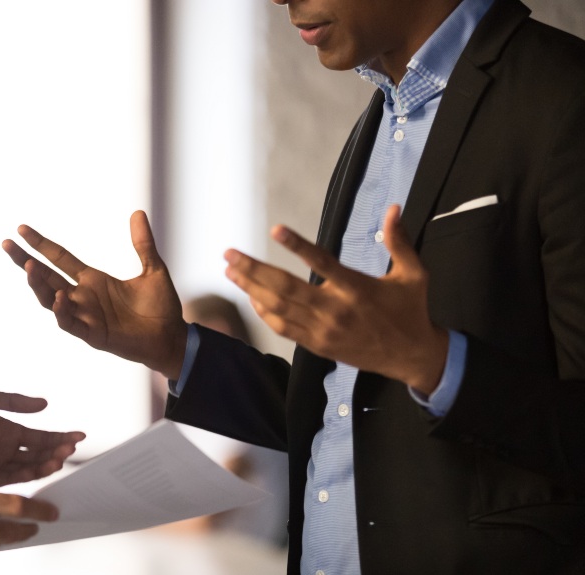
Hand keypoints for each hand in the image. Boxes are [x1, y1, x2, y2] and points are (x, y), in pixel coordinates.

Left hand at [0, 386, 85, 486]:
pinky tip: (37, 474)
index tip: (78, 436)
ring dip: (44, 465)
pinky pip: (7, 480)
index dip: (59, 436)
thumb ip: (11, 402)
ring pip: (26, 469)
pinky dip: (24, 479)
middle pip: (37, 454)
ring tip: (58, 460)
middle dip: (56, 452)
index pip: (39, 436)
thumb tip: (43, 403)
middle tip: (70, 450)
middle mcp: (2, 448)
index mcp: (4, 428)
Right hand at [1, 210, 188, 378]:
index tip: (21, 229)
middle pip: (46, 277)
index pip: (59, 258)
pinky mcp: (93, 335)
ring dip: (39, 285)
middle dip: (25, 261)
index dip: (41, 244)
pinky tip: (61, 296)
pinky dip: (63, 312)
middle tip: (6, 244)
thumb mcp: (152, 269)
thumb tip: (137, 212)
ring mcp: (85, 316)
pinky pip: (70, 324)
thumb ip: (142, 243)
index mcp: (93, 280)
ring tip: (29, 267)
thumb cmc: (160, 307)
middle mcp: (83, 297)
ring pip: (51, 300)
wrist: (172, 338)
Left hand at [223, 205, 448, 394]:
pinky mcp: (317, 345)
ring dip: (251, 288)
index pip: (323, 263)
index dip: (298, 246)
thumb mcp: (414, 274)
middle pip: (287, 288)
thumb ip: (400, 241)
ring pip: (279, 308)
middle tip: (230, 253)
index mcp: (358, 289)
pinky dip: (264, 312)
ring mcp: (323, 330)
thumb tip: (395, 208)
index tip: (275, 229)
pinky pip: (283, 328)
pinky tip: (251, 296)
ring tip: (231, 270)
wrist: (412, 357)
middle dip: (254, 269)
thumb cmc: (411, 310)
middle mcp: (336, 310)